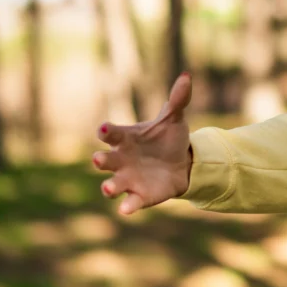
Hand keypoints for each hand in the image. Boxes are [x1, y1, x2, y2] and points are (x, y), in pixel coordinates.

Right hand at [92, 72, 193, 214]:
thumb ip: (178, 99)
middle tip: (99, 160)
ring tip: (109, 188)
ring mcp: (128, 179)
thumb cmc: (170, 138)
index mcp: (126, 138)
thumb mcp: (174, 118)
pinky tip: (126, 209)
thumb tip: (187, 77)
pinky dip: (128, 206)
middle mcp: (121, 160)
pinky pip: (131, 202)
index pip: (111, 134)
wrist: (183, 163)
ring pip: (113, 185)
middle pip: (105, 160)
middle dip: (101, 160)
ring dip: (109, 187)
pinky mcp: (140, 196)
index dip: (107, 132)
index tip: (104, 129)